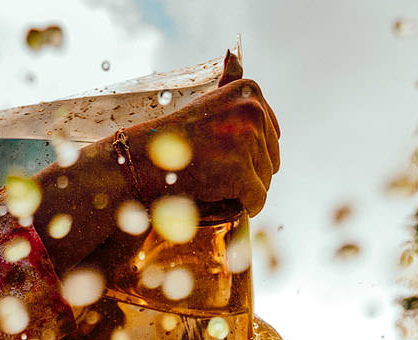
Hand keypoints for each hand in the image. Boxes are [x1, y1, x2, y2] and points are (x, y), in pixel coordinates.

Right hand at [118, 56, 279, 217]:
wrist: (146, 158)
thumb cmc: (176, 135)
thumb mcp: (207, 99)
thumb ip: (228, 82)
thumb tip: (234, 54)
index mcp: (250, 91)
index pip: (272, 136)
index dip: (249, 152)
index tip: (221, 152)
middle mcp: (253, 111)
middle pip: (272, 159)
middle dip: (249, 173)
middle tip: (215, 170)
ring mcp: (248, 140)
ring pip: (265, 181)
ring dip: (244, 190)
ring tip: (214, 180)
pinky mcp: (242, 171)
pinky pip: (258, 199)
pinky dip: (245, 206)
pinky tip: (226, 199)